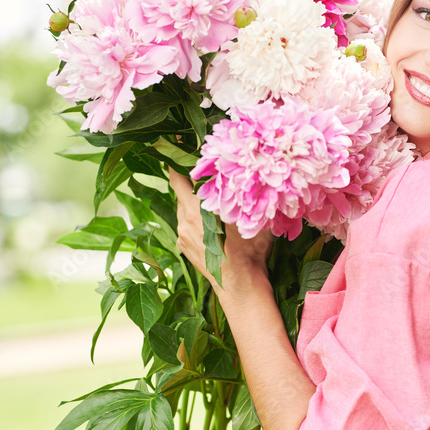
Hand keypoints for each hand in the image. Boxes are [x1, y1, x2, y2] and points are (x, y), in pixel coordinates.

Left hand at [169, 169, 273, 294]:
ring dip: (194, 203)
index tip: (175, 143)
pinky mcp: (184, 247)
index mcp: (196, 209)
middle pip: (181, 192)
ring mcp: (182, 235)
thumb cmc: (249, 251)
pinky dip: (195, 219)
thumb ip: (247, 194)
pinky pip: (186, 225)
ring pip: (183, 209)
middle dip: (191, 181)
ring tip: (212, 201)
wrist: (241, 286)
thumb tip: (254, 172)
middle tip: (206, 172)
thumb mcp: (251, 217)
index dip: (175, 159)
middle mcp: (184, 220)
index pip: (177, 177)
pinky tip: (211, 224)